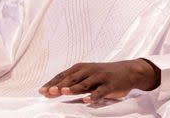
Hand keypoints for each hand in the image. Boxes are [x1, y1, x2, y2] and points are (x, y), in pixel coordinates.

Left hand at [39, 59, 160, 102]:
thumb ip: (74, 83)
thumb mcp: (87, 76)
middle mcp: (89, 70)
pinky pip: (100, 91)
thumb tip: (54, 90)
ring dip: (73, 88)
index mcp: (81, 68)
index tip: (42, 91)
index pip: (63, 75)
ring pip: (84, 83)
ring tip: (63, 92)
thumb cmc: (103, 75)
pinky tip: (86, 101)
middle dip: (59, 85)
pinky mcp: (110, 84)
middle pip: (71, 78)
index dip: (52, 83)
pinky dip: (93, 96)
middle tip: (48, 92)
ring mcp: (99, 77)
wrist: (128, 71)